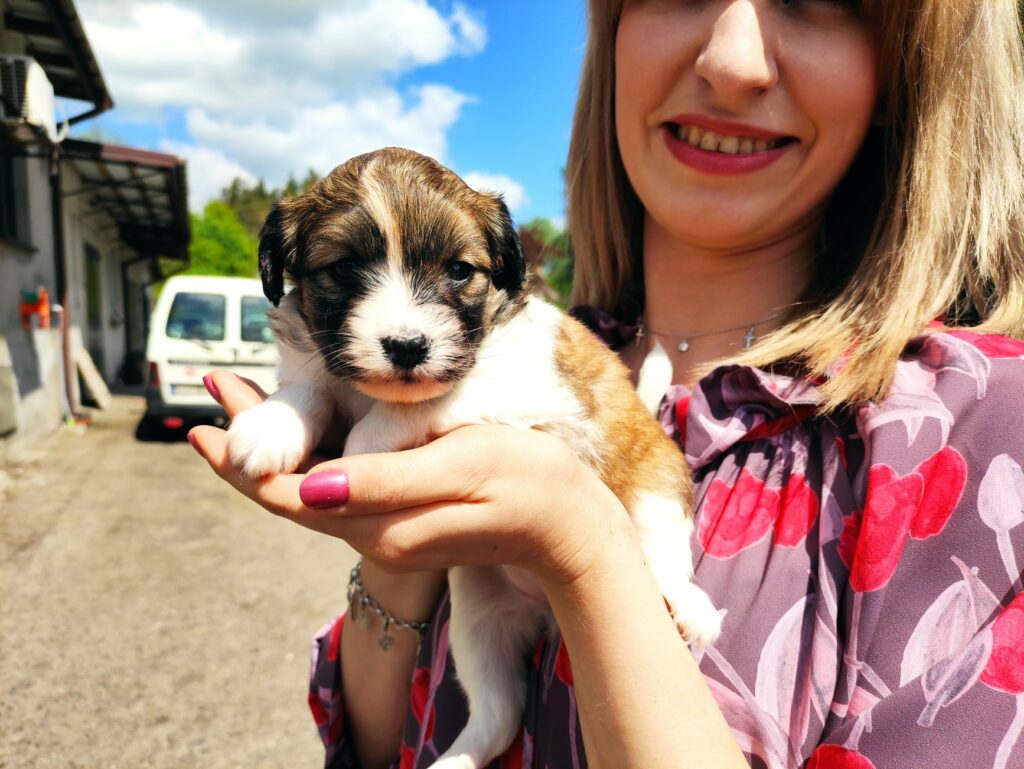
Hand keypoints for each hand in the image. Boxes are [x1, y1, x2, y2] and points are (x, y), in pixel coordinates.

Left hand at [188, 372, 630, 584]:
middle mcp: (373, 534)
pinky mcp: (405, 516)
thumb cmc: (527, 482)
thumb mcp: (459, 469)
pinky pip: (340, 489)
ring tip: (243, 401)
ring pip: (310, 490)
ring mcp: (388, 529)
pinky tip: (305, 432)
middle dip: (246, 443)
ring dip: (274, 447)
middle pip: (288, 491)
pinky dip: (310, 456)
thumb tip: (310, 487)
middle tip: (215, 386)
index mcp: (379, 525)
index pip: (285, 494)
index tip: (203, 413)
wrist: (572, 526)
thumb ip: (384, 482)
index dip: (241, 455)